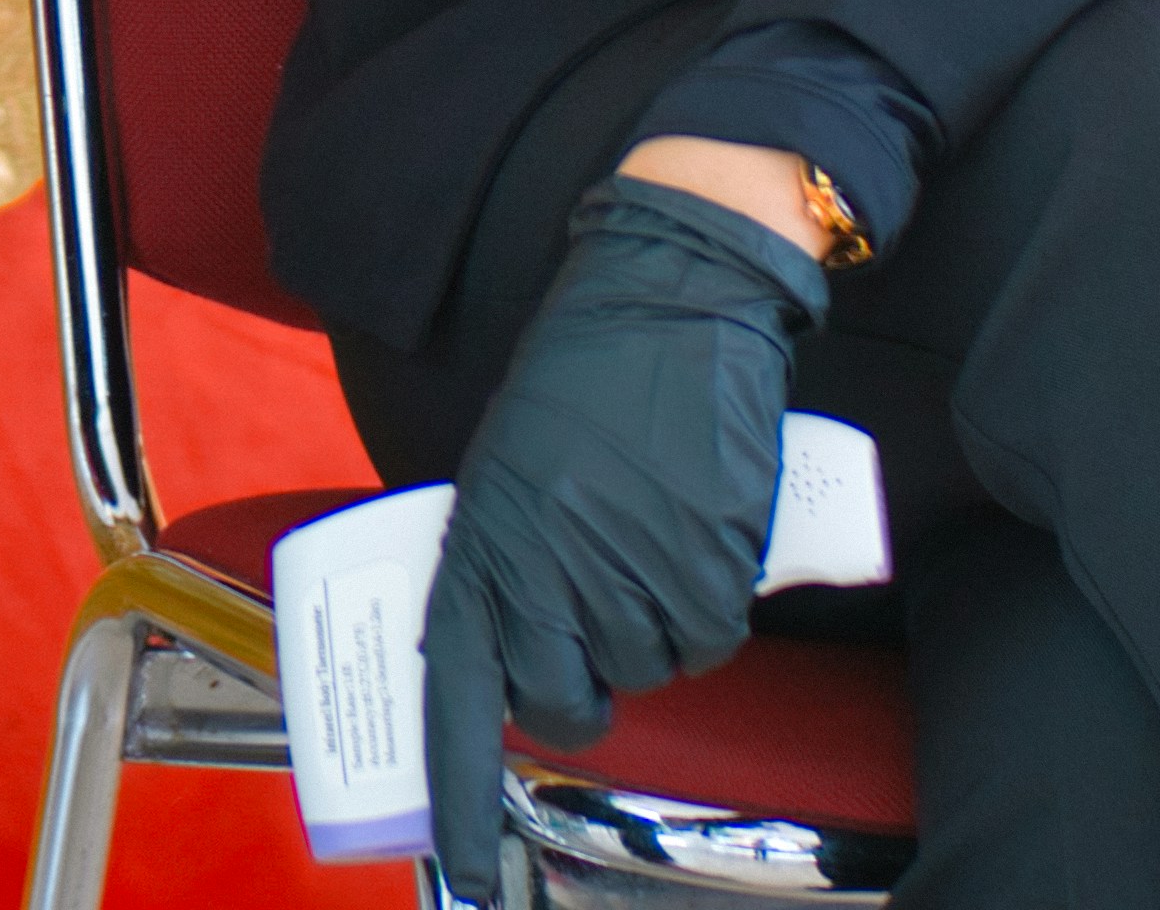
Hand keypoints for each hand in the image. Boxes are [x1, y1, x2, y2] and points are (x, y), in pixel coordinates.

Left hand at [422, 177, 825, 891]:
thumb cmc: (584, 383)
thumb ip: (505, 563)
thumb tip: (515, 651)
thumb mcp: (510, 472)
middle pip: (567, 703)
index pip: (458, 693)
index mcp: (484, 545)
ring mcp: (630, 573)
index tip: (451, 855)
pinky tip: (694, 540)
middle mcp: (549, 572)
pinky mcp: (707, 564)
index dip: (456, 786)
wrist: (668, 304)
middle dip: (585, 688)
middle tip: (600, 624)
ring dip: (651, 630)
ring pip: (648, 670)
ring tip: (645, 539)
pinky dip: (706, 605)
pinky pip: (708, 636)